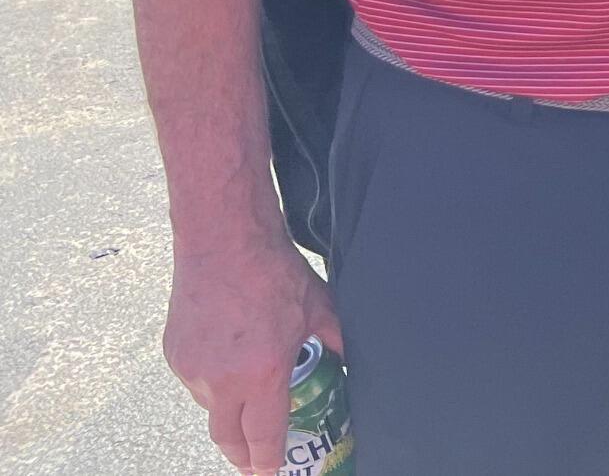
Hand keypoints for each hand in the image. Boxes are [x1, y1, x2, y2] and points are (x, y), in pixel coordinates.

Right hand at [164, 240, 341, 473]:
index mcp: (263, 374)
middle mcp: (223, 380)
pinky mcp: (174, 355)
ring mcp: (193, 369)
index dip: (269, 464)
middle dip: (243, 455)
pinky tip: (231, 360)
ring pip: (211, 408)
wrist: (223, 240)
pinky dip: (214, 382)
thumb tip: (349, 361)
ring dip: (230, 411)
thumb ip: (336, 343)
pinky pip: (196, 383)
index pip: (264, 439)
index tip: (273, 473)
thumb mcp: (319, 309)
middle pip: (228, 439)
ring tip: (251, 396)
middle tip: (257, 459)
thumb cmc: (273, 270)